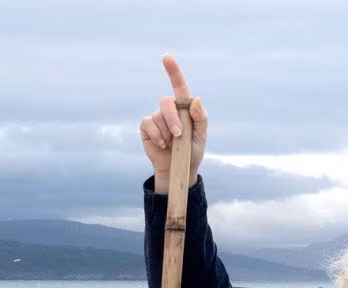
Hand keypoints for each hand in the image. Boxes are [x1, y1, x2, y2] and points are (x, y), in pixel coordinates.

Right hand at [139, 54, 207, 193]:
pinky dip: (157, 136)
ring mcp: (156, 118)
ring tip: (172, 143)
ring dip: (167, 132)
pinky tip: (162, 144)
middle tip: (179, 135)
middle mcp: (169, 110)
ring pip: (158, 116)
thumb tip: (196, 100)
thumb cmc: (191, 151)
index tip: (166, 57)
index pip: (178, 86)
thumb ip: (201, 118)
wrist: (179, 169)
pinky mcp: (146, 128)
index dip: (173, 71)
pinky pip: (149, 125)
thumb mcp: (201, 136)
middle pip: (167, 103)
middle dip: (173, 119)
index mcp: (184, 108)